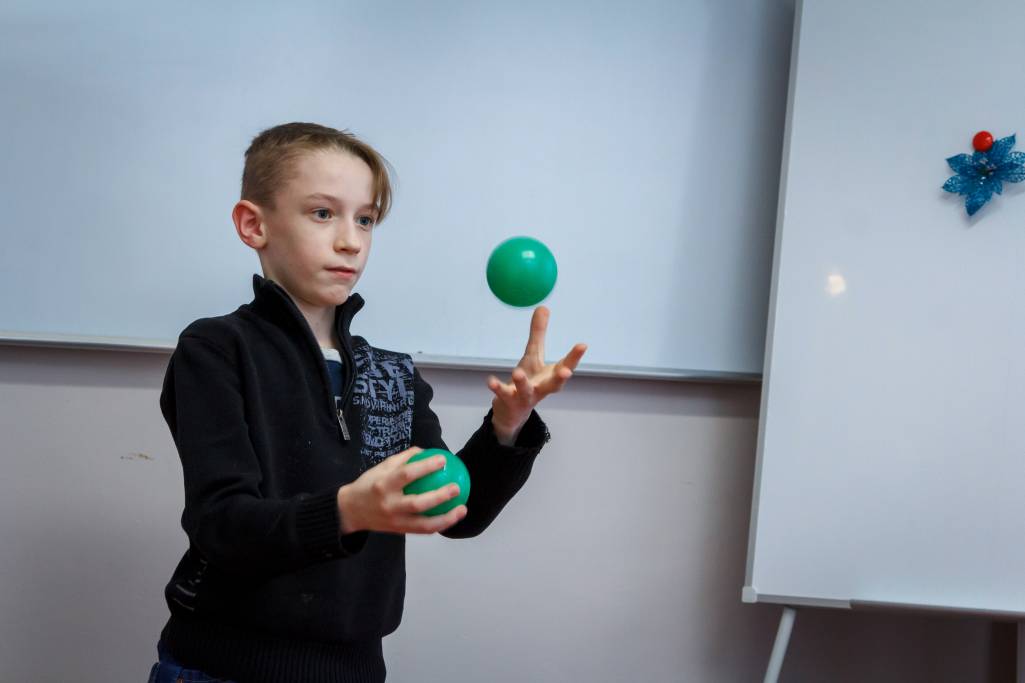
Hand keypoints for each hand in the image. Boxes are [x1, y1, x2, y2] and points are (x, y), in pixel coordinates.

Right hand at [336, 446, 466, 533]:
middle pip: (417, 503)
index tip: (443, 460)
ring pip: (423, 524)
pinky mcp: (399, 532)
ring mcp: (394, 521)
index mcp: (383, 484)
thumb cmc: (370, 484)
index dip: (426, 466)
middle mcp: (389, 504)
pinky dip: (439, 525)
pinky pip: (422, 530)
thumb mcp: (381, 467)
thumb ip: (403, 458)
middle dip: (440, 496)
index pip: (407, 474)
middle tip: (457, 487)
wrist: (350, 511)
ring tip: (463, 509)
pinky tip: (452, 517)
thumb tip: (427, 451)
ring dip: (446, 518)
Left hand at [488, 306, 587, 444]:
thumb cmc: (528, 379)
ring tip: (517, 372)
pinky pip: (503, 395)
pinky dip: (498, 388)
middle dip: (560, 379)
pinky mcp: (509, 401)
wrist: (512, 410)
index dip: (575, 357)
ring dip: (523, 383)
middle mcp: (541, 388)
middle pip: (553, 385)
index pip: (566, 366)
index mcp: (550, 377)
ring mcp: (525, 397)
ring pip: (526, 391)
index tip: (583, 345)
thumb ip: (539, 333)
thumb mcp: (533, 355)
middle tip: (565, 372)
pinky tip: (491, 381)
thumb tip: (544, 306)